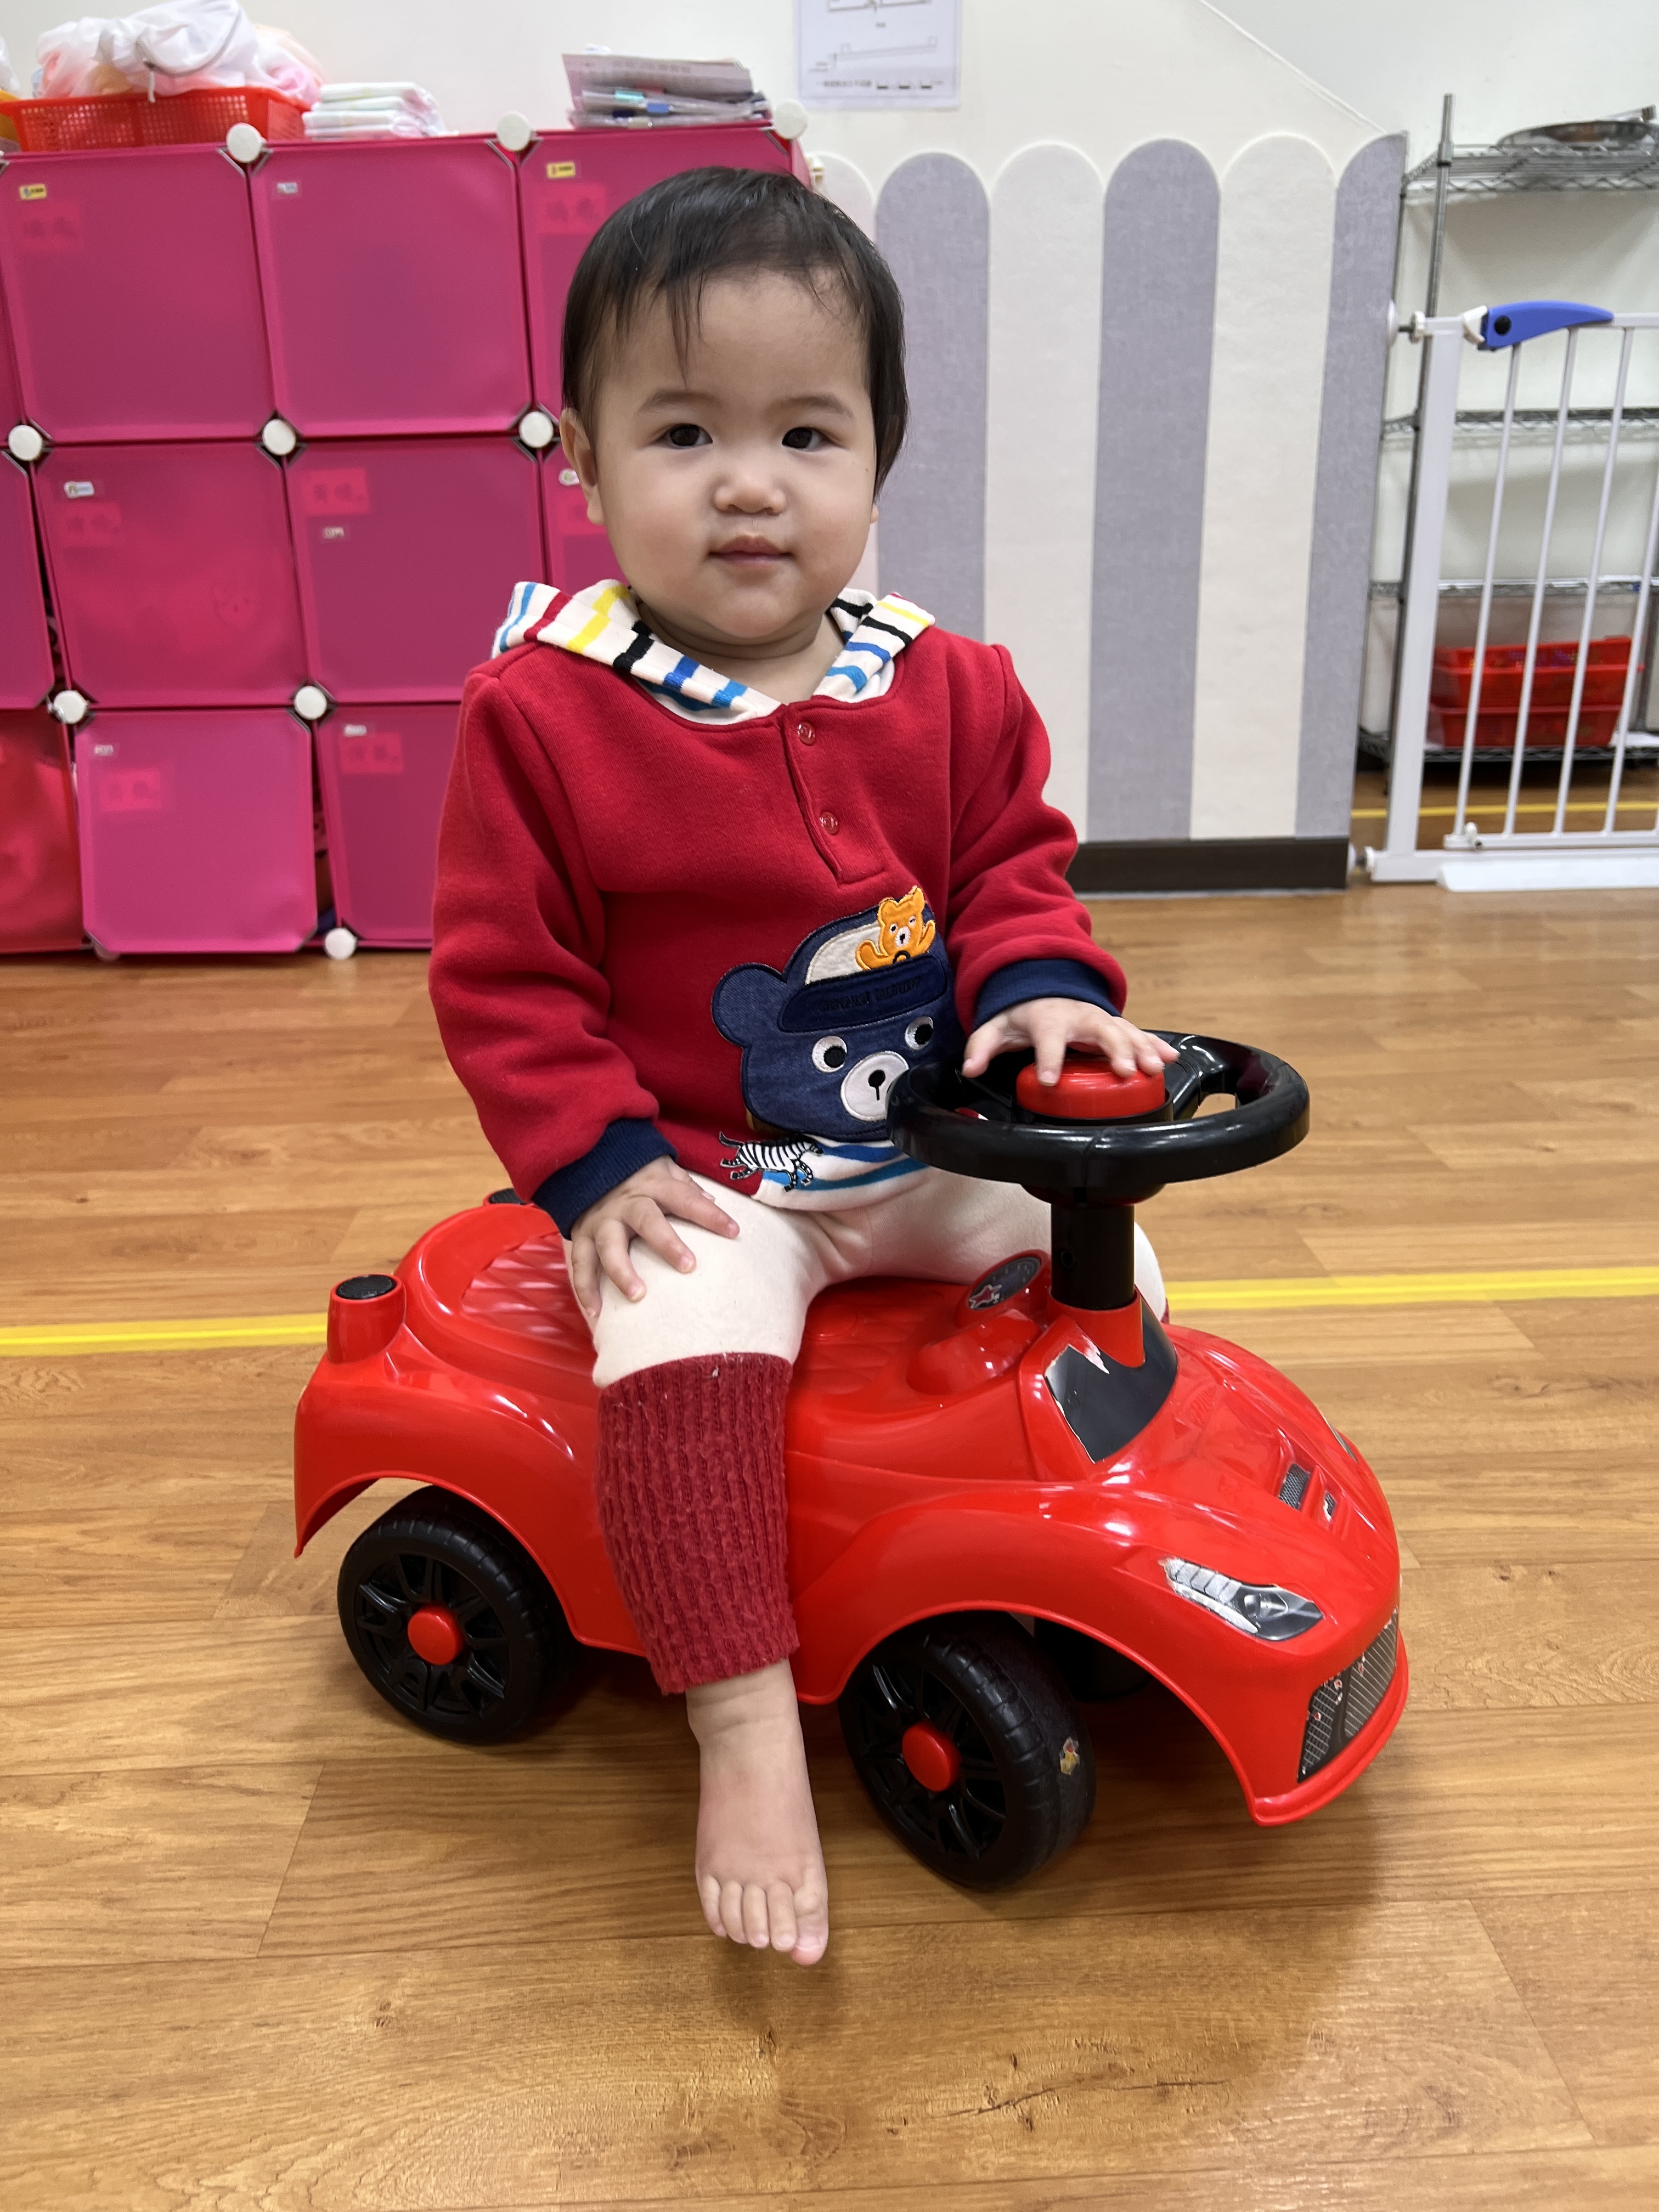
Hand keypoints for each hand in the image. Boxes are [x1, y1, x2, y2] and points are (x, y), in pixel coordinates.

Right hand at [568, 1157, 738, 1322]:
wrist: (586, 1161)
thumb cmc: (637, 1174)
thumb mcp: (663, 1169)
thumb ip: (685, 1186)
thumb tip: (712, 1200)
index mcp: (653, 1185)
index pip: (685, 1198)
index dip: (709, 1214)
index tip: (734, 1231)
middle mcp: (626, 1202)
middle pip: (646, 1220)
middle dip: (667, 1243)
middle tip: (688, 1267)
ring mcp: (601, 1220)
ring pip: (608, 1246)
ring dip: (622, 1271)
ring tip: (638, 1296)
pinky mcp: (581, 1235)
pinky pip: (581, 1264)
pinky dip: (585, 1289)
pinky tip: (596, 1313)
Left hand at [961, 997, 1177, 1085]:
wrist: (1043, 986)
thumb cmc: (1021, 1013)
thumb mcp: (995, 1027)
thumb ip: (981, 1048)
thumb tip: (970, 1068)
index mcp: (1046, 1018)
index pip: (1047, 1037)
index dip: (1048, 1058)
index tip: (1048, 1079)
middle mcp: (1077, 1016)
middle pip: (1099, 1031)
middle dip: (1114, 1050)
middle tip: (1125, 1072)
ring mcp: (1099, 1019)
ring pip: (1124, 1032)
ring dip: (1142, 1049)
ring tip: (1154, 1069)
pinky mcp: (1114, 1025)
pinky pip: (1138, 1034)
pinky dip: (1156, 1045)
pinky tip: (1171, 1059)